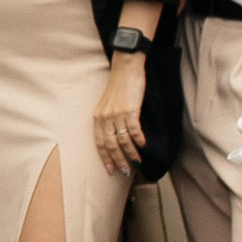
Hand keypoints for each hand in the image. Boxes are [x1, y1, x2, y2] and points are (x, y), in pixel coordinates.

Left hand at [95, 53, 148, 176]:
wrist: (125, 69)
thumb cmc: (119, 87)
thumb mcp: (108, 105)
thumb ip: (109, 120)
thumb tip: (117, 138)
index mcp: (97, 117)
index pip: (99, 143)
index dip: (104, 158)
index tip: (110, 170)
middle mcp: (105, 117)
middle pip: (110, 145)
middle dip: (118, 160)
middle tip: (125, 172)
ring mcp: (117, 114)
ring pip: (122, 140)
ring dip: (130, 153)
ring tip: (137, 162)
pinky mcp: (130, 110)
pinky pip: (134, 130)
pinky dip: (139, 140)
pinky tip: (143, 145)